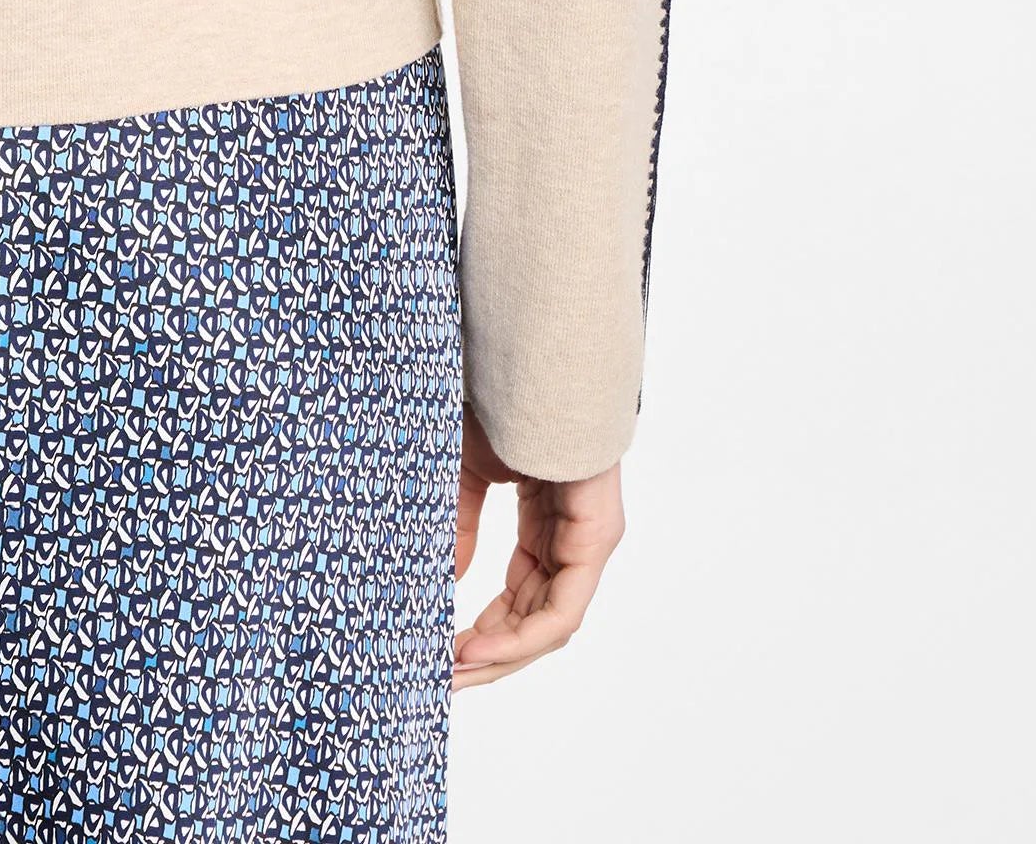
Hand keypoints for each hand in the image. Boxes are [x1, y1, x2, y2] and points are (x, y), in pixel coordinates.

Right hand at [452, 407, 624, 689]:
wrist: (530, 357)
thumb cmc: (502, 401)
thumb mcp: (468, 473)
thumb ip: (461, 527)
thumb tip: (443, 580)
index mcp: (545, 524)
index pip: (519, 597)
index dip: (481, 632)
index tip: (439, 652)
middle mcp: (572, 540)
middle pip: (535, 620)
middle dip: (489, 656)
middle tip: (443, 679)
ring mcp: (588, 540)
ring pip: (549, 624)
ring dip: (501, 655)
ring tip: (453, 671)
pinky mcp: (596, 536)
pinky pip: (563, 607)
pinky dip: (521, 635)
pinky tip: (479, 648)